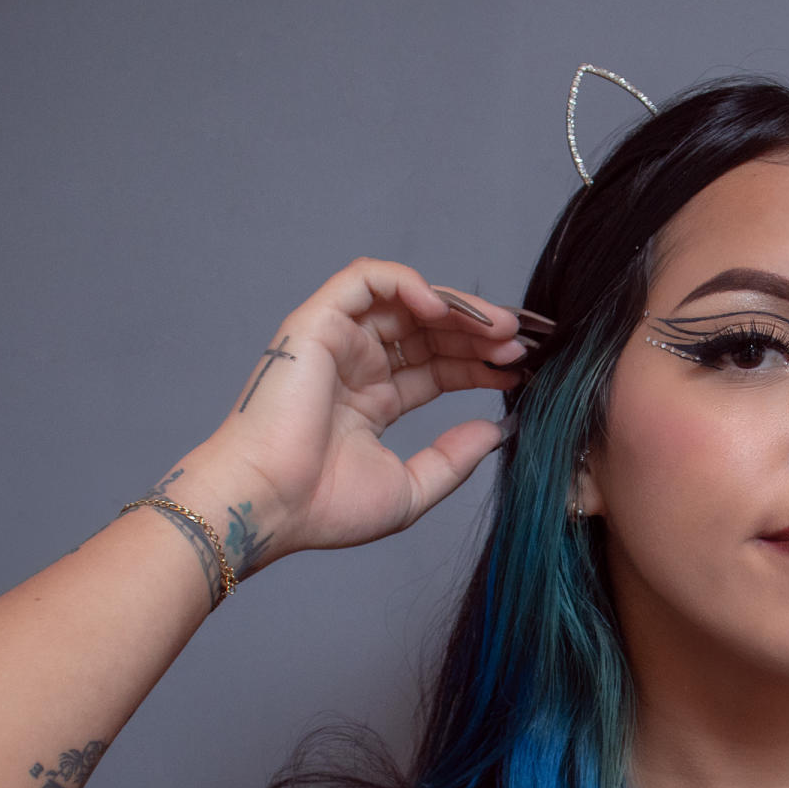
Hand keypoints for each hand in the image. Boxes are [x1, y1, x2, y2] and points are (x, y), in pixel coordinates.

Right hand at [173, 258, 528, 564]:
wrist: (268, 505)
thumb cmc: (324, 507)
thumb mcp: (411, 489)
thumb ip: (454, 458)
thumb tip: (496, 429)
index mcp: (371, 402)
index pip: (436, 367)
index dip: (478, 364)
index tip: (519, 370)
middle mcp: (355, 367)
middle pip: (428, 332)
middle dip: (478, 334)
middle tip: (520, 344)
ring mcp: (337, 342)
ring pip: (406, 301)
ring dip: (456, 308)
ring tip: (498, 329)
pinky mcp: (317, 322)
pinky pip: (366, 279)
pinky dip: (408, 283)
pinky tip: (444, 310)